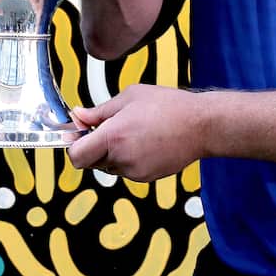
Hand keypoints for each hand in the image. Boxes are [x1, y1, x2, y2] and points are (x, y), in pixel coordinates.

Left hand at [68, 84, 204, 181]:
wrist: (201, 125)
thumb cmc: (167, 106)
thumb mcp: (129, 97)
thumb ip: (99, 111)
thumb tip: (78, 116)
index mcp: (113, 137)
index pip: (76, 156)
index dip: (74, 146)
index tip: (80, 135)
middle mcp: (122, 158)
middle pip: (91, 162)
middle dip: (94, 147)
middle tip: (110, 128)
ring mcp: (135, 172)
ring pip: (109, 166)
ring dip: (112, 153)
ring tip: (134, 132)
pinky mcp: (147, 178)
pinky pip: (126, 170)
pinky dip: (128, 159)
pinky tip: (145, 142)